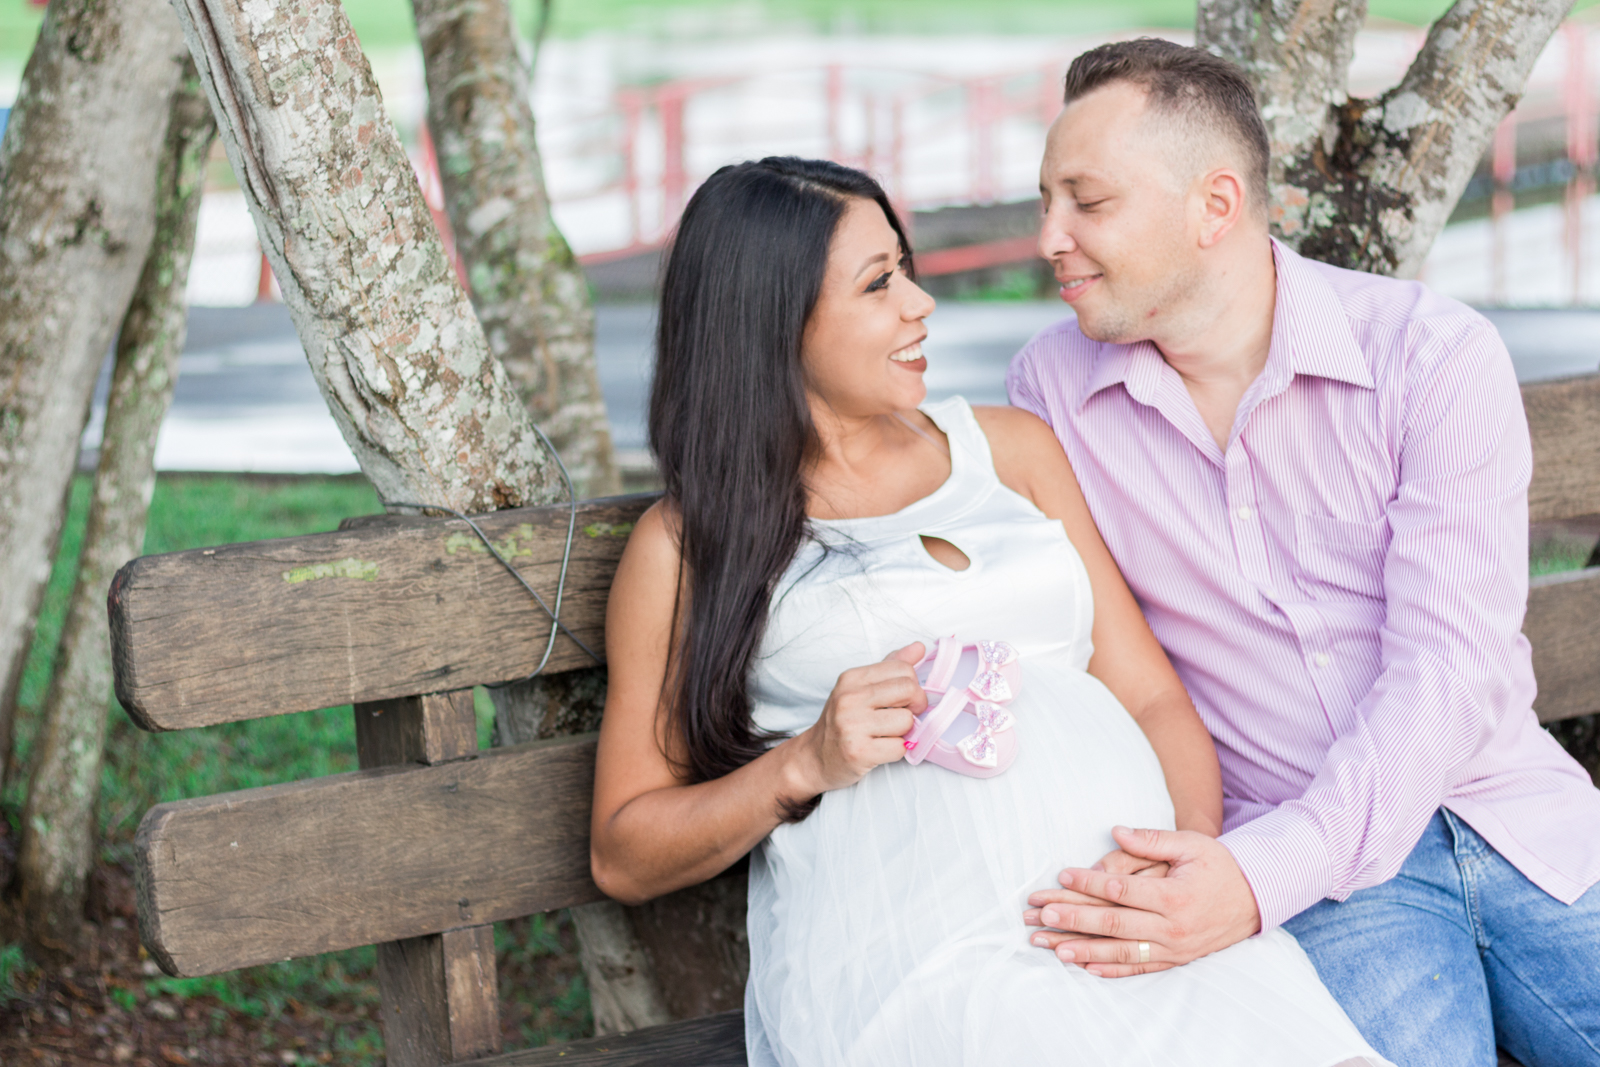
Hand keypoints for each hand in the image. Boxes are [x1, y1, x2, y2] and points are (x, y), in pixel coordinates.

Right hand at [789, 643, 927, 795]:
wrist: (815, 757)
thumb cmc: (842, 721)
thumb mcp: (859, 688)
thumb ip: (890, 667)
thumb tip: (919, 647)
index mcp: (852, 678)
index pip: (903, 669)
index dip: (913, 686)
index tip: (906, 699)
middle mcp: (849, 699)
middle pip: (909, 690)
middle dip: (915, 706)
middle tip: (904, 716)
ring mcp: (852, 725)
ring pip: (907, 721)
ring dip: (905, 732)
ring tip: (887, 734)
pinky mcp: (858, 752)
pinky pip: (900, 748)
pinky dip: (896, 751)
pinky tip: (881, 749)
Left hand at [1023, 825, 1259, 977]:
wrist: (1256, 898)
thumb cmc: (1219, 865)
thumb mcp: (1191, 844)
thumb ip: (1152, 840)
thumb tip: (1116, 831)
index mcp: (1175, 895)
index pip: (1121, 891)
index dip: (1088, 884)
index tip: (1061, 876)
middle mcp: (1172, 927)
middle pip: (1113, 924)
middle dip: (1073, 919)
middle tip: (1040, 916)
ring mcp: (1173, 948)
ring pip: (1120, 952)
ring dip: (1083, 950)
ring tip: (1051, 948)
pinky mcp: (1175, 960)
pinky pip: (1138, 968)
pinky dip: (1110, 969)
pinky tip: (1084, 966)